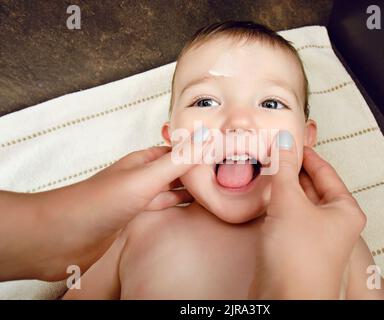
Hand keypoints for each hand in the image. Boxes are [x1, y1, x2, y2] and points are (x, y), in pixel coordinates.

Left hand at [0, 127, 212, 280]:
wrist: (60, 237)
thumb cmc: (97, 203)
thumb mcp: (145, 179)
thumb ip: (178, 161)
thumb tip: (207, 137)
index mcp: (142, 160)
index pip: (178, 150)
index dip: (200, 149)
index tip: (224, 151)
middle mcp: (140, 176)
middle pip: (175, 168)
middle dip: (197, 169)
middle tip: (225, 171)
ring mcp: (136, 197)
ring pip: (170, 188)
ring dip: (189, 188)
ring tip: (215, 189)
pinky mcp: (132, 218)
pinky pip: (161, 207)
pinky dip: (176, 206)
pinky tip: (188, 209)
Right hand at [249, 131, 365, 298]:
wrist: (286, 299)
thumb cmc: (299, 257)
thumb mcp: (290, 203)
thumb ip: (284, 169)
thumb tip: (284, 141)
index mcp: (345, 210)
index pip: (325, 171)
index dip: (306, 154)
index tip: (289, 140)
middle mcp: (334, 223)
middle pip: (313, 186)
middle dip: (293, 169)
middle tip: (273, 152)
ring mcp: (315, 236)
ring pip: (299, 202)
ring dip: (283, 186)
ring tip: (266, 168)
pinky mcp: (297, 247)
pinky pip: (288, 217)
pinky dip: (277, 204)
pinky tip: (264, 195)